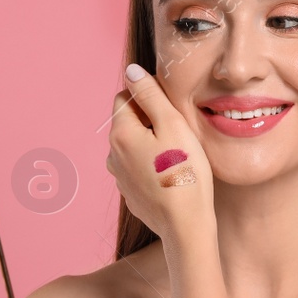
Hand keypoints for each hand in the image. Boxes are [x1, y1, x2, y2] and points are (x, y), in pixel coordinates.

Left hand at [106, 63, 213, 242]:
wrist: (185, 226)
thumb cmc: (185, 173)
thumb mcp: (173, 125)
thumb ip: (151, 95)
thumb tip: (131, 71)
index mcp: (120, 133)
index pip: (124, 98)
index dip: (148, 99)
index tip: (170, 114)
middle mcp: (112, 154)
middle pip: (128, 122)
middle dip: (150, 122)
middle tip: (178, 136)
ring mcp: (120, 177)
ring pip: (134, 146)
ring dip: (151, 145)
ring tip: (177, 158)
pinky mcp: (131, 194)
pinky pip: (138, 169)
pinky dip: (152, 166)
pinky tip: (171, 176)